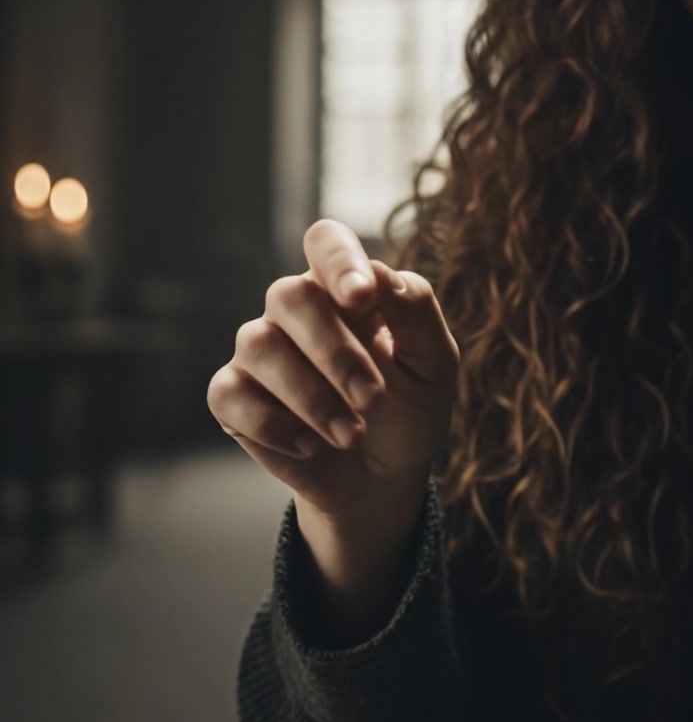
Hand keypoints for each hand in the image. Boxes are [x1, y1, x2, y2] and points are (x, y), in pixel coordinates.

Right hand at [206, 218, 458, 521]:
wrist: (382, 479)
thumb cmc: (409, 408)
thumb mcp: (433, 366)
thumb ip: (416, 313)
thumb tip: (381, 275)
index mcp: (344, 289)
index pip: (325, 242)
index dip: (338, 261)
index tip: (363, 298)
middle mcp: (294, 310)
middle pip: (289, 295)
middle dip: (334, 352)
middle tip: (372, 400)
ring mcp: (259, 351)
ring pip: (259, 345)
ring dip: (312, 397)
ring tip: (351, 435)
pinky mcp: (233, 397)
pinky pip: (230, 395)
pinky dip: (273, 425)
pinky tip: (310, 446)